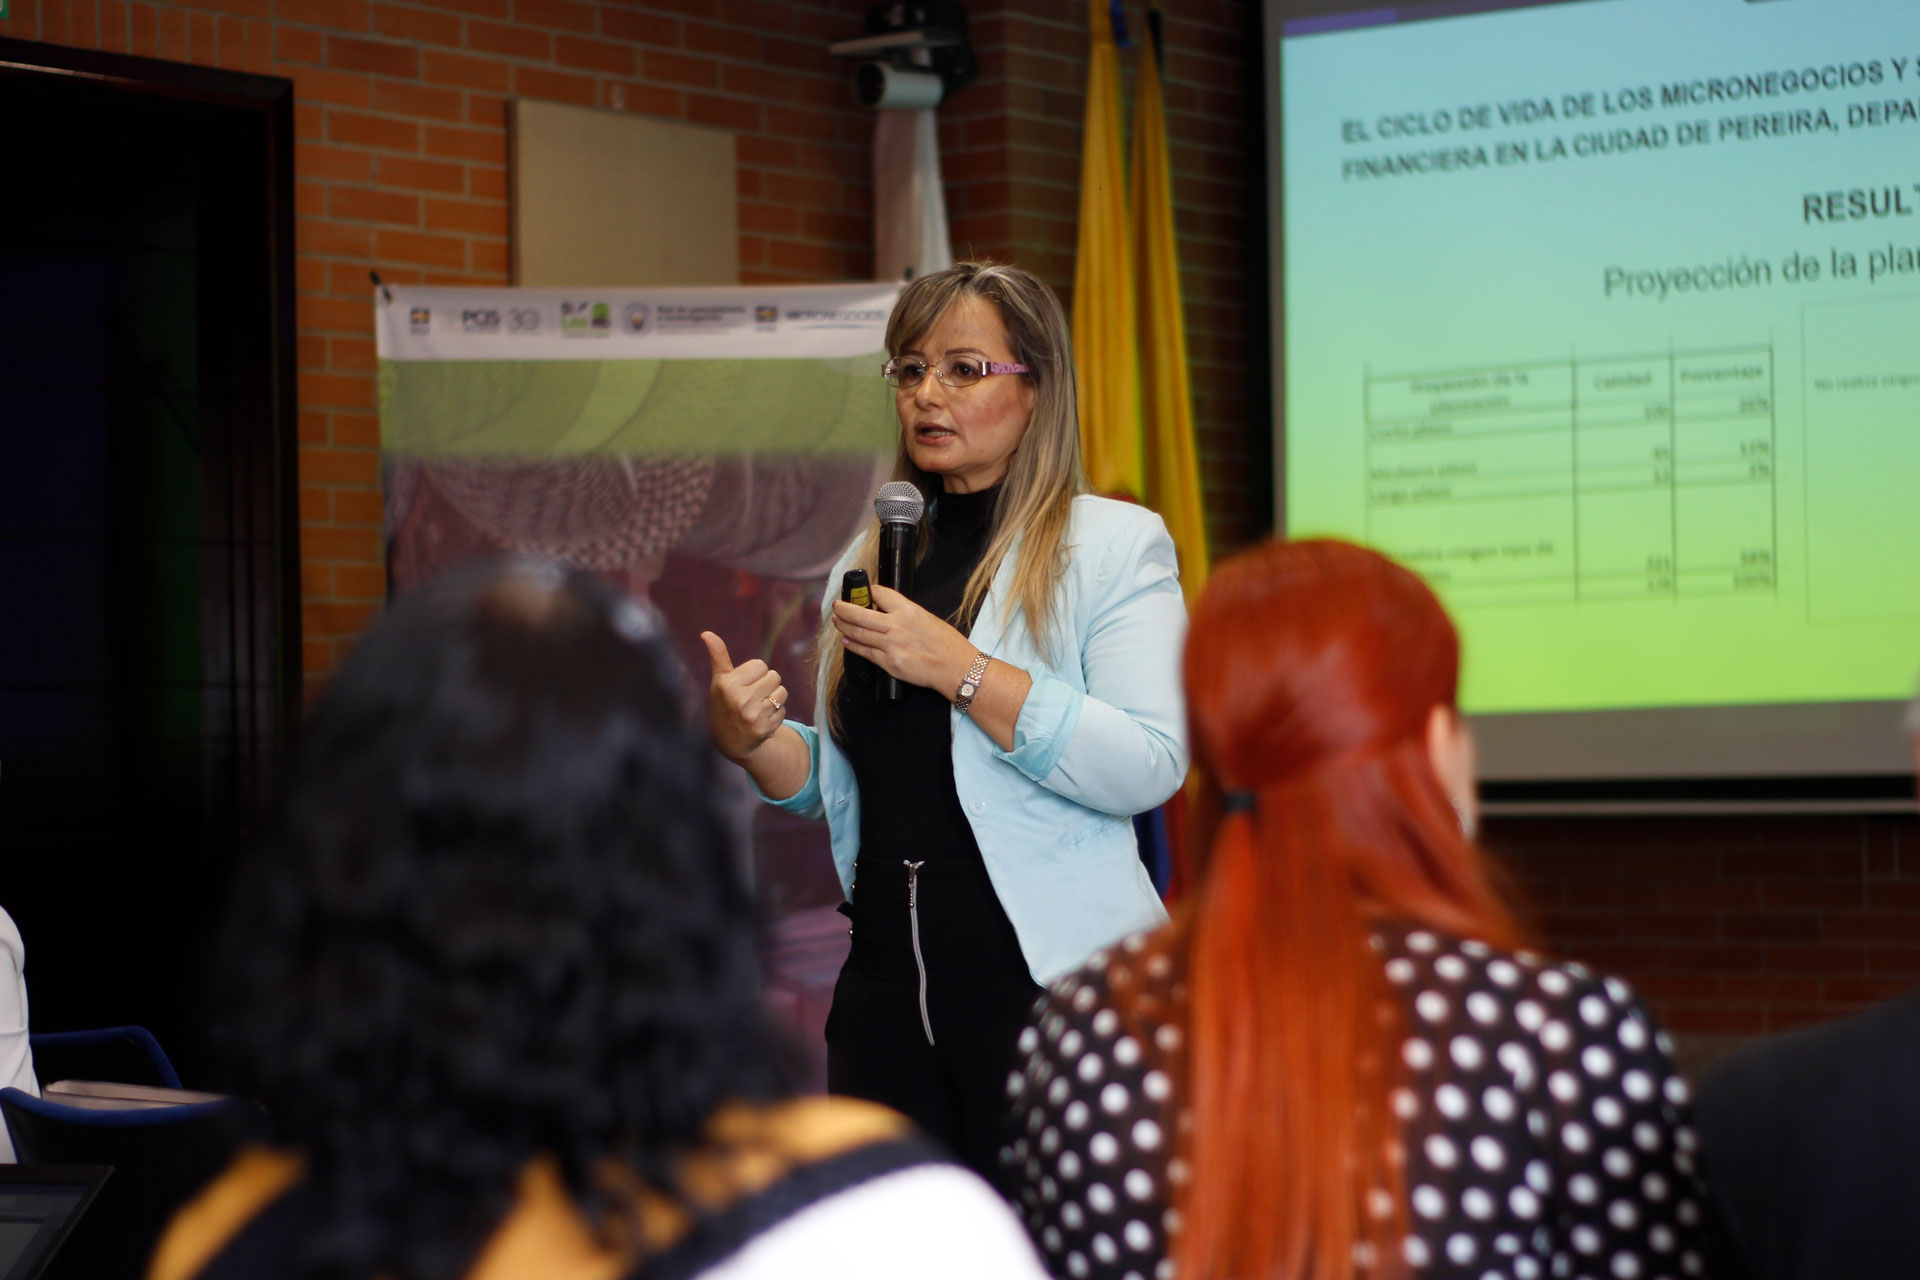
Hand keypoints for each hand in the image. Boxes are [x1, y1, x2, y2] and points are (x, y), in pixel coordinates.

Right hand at [700, 631, 788, 764]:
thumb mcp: (720, 680)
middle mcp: (739, 700)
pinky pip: (784, 709)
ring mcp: (753, 716)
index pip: (760, 665)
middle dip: (766, 684)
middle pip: (774, 676)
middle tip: (753, 696)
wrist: (730, 741)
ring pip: (782, 692)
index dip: (755, 673)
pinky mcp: (765, 728)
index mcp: (727, 684)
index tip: (744, 684)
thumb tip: (706, 633)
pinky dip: (776, 713)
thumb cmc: (725, 703)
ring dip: (774, 698)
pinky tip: (762, 719)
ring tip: (759, 706)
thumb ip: (718, 655)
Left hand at [832, 585, 973, 695]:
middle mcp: (896, 626)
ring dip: (844, 626)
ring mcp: (890, 645)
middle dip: (844, 608)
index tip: (862, 593)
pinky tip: (846, 641)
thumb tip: (885, 611)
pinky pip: (864, 652)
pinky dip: (852, 645)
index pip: (879, 594)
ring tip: (837, 620)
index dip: (868, 592)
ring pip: (857, 633)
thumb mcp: (926, 617)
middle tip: (837, 605)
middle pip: (860, 613)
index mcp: (907, 610)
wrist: (954, 667)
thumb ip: (903, 614)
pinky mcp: (888, 663)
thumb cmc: (946, 643)